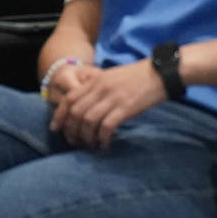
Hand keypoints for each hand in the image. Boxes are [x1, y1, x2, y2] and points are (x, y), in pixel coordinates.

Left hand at [50, 59, 166, 148]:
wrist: (161, 72)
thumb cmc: (138, 76)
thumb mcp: (113, 77)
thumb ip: (98, 88)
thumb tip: (87, 105)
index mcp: (96, 80)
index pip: (69, 98)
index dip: (59, 115)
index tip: (56, 128)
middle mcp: (100, 88)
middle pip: (76, 112)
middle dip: (71, 131)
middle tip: (74, 142)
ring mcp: (112, 97)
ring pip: (88, 121)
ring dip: (86, 137)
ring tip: (89, 146)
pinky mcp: (125, 107)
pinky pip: (106, 126)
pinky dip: (102, 138)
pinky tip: (104, 144)